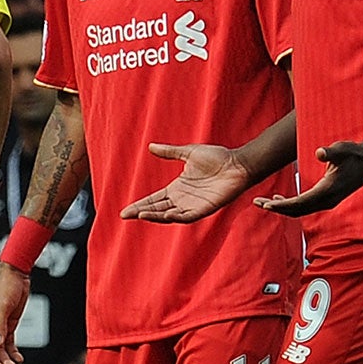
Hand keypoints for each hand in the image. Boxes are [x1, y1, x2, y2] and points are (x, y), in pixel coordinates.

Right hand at [119, 142, 253, 222]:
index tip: (124, 211)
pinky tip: (165, 215)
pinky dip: (176, 217)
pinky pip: (188, 216)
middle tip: (125, 215)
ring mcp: (193, 205)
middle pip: (157, 209)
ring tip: (141, 215)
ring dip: (155, 216)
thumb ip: (170, 152)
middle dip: (141, 212)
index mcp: (177, 188)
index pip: (154, 199)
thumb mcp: (188, 153)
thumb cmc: (217, 157)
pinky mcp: (205, 208)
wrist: (238, 163)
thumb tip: (151, 146)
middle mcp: (183, 199)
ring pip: (169, 215)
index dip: (140, 204)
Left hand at [255, 139, 362, 218]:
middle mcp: (327, 200)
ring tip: (262, 203)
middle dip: (275, 208)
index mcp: (327, 191)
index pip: (299, 203)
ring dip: (281, 208)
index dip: (281, 205)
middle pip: (296, 210)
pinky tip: (278, 200)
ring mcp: (328, 202)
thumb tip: (320, 152)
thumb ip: (330, 151)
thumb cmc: (354, 153)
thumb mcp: (342, 149)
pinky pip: (305, 207)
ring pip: (300, 211)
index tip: (265, 205)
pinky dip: (290, 206)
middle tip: (256, 203)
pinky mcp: (327, 200)